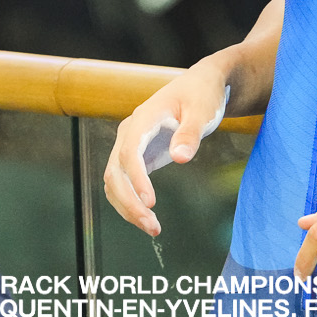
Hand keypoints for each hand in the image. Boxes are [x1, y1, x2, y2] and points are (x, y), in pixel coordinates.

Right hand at [103, 61, 229, 235]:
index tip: (150, 203)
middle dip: (129, 201)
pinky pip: (122, 181)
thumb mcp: (202, 111)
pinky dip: (129, 202)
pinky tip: (147, 218)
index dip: (136, 178)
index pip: (130, 151)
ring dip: (127, 206)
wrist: (198, 86)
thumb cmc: (201, 96)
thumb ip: (190, 134)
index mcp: (143, 119)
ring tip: (153, 229)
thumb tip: (179, 159)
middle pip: (115, 171)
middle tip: (154, 228)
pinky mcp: (136, 156)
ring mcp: (129, 145)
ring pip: (114, 180)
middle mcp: (129, 133)